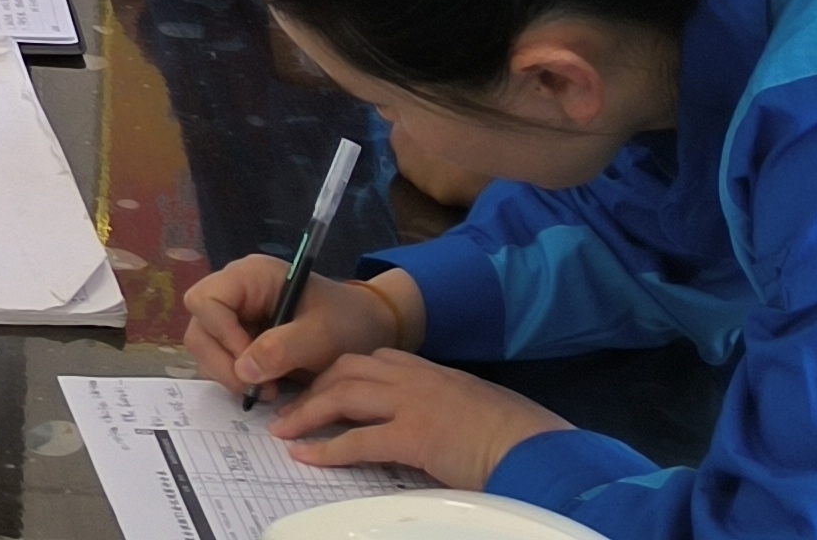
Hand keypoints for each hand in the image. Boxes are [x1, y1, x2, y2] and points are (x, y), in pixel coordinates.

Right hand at [183, 253, 414, 398]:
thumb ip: (283, 348)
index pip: (206, 300)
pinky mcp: (238, 338)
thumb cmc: (348, 322)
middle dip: (223, 362)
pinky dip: (236, 379)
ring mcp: (234, 316)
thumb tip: (244, 369)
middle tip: (257, 388)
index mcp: (252, 276)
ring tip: (268, 390)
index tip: (252, 363)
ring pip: (204, 348)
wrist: (367, 331)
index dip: (221, 334)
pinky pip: (219, 361)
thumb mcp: (322, 335)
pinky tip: (266, 386)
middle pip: (199, 327)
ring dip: (229, 375)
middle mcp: (235, 292)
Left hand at [267, 350, 569, 492]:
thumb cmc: (510, 432)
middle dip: (313, 386)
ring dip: (307, 413)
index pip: (372, 359)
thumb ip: (441, 404)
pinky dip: (326, 448)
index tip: (319, 386)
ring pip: (342, 396)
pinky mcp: (413, 436)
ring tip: (284, 430)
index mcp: (429, 370)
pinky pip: (357, 441)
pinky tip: (306, 456)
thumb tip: (426, 421)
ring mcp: (411, 403)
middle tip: (290, 407)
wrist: (532, 446)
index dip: (338, 372)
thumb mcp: (470, 404)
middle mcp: (414, 377)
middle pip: (347, 369)